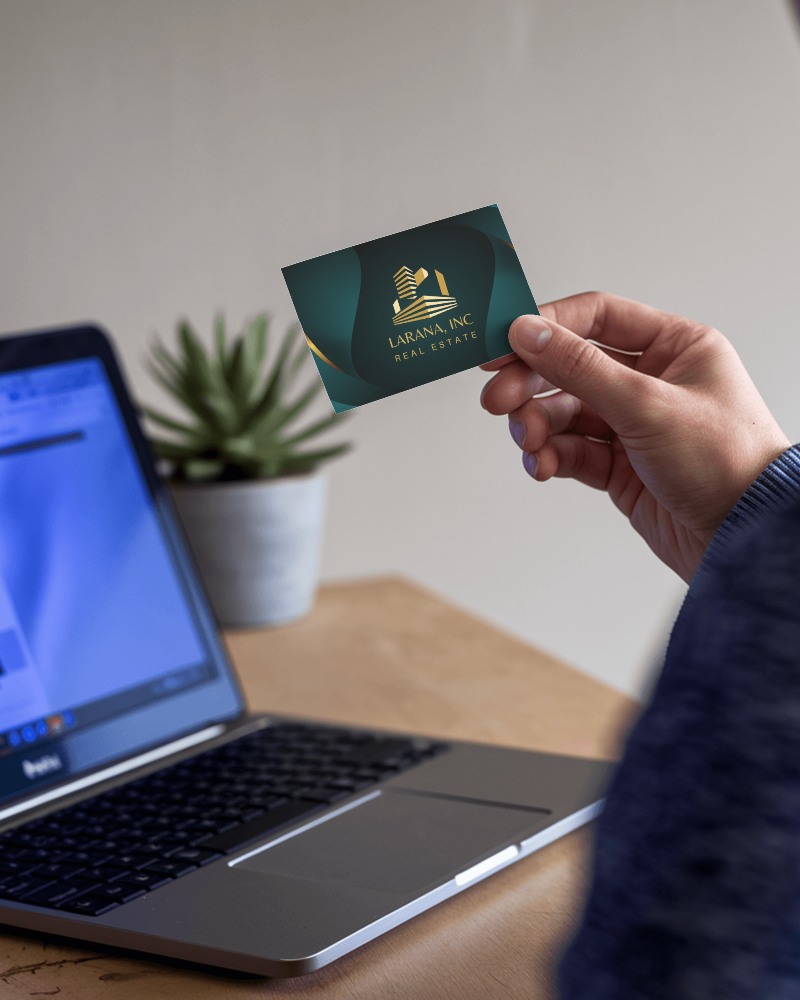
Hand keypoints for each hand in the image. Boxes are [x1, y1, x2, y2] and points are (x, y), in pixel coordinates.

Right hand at [480, 292, 790, 581]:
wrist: (744, 539)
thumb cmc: (726, 463)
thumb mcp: (647, 404)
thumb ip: (580, 368)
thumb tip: (527, 332)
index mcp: (674, 347)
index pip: (597, 318)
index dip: (545, 327)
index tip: (501, 344)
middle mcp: (651, 380)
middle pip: (570, 367)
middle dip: (530, 385)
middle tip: (497, 401)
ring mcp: (632, 425)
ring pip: (564, 413)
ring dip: (537, 427)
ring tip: (529, 444)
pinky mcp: (618, 466)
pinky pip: (570, 451)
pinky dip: (549, 457)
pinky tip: (542, 467)